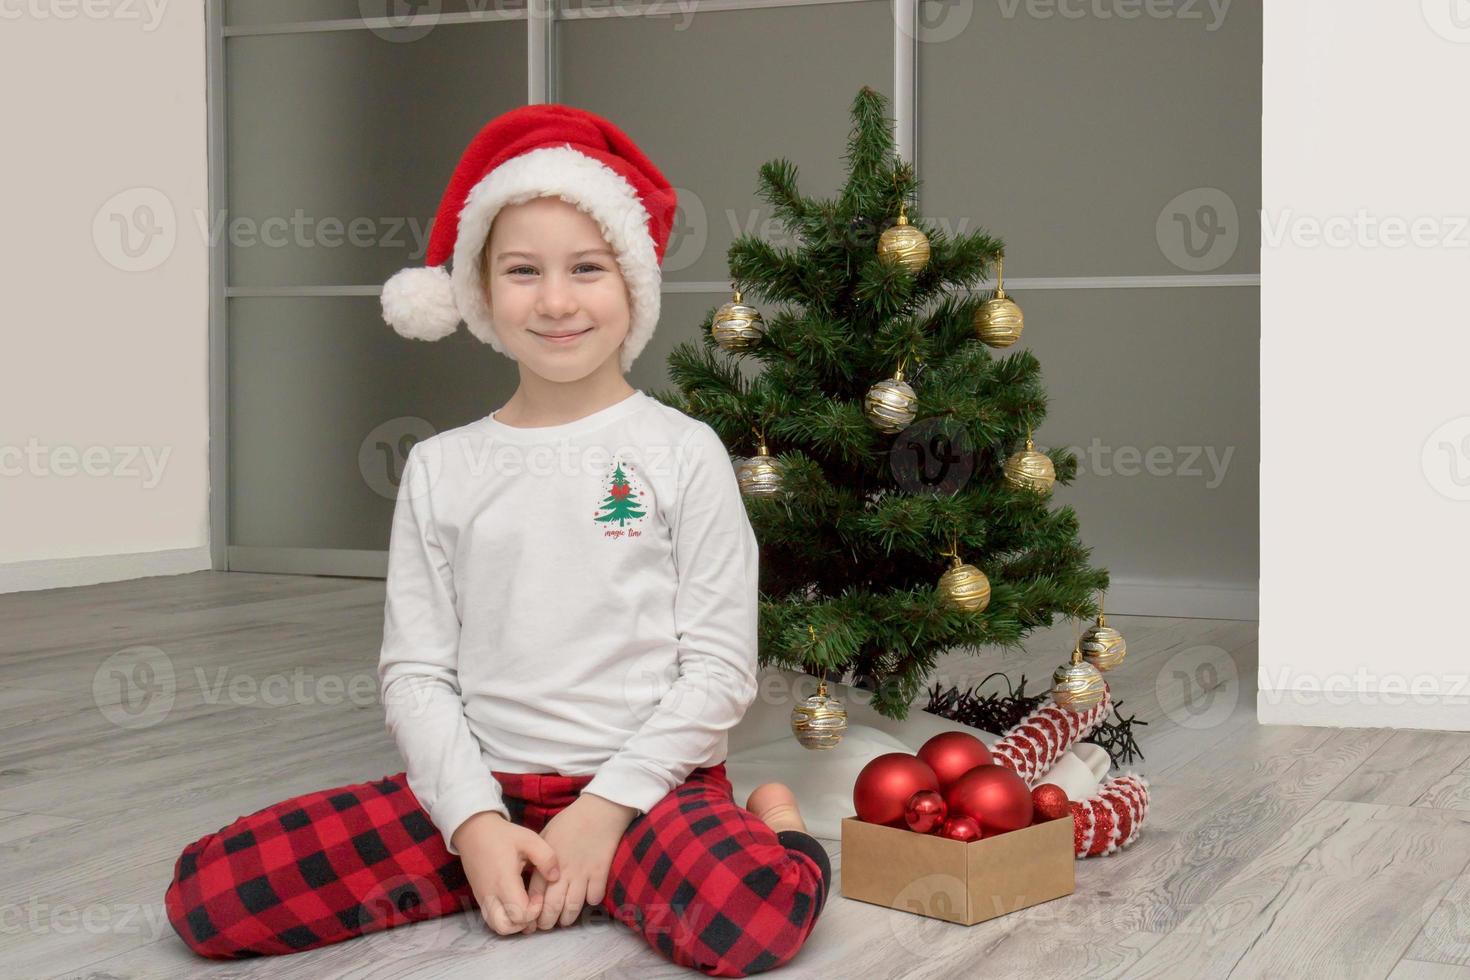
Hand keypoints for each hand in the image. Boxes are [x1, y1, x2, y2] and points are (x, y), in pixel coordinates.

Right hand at [451, 811, 561, 935]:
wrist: (473, 832)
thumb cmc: (503, 836)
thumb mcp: (529, 839)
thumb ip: (547, 858)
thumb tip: (556, 878)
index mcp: (504, 881)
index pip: (520, 914)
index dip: (535, 910)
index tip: (539, 895)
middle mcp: (491, 895)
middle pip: (507, 927)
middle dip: (525, 922)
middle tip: (534, 905)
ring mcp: (483, 899)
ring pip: (497, 927)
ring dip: (515, 924)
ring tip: (526, 907)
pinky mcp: (480, 899)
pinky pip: (492, 919)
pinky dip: (505, 919)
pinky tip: (516, 904)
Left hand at [525, 792, 637, 931]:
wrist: (599, 811)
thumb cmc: (570, 821)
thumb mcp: (546, 836)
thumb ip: (538, 858)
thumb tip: (530, 875)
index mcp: (546, 863)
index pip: (535, 896)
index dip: (532, 911)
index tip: (532, 918)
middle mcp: (563, 872)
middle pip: (552, 907)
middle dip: (547, 922)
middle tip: (547, 924)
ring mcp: (583, 874)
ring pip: (572, 908)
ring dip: (567, 918)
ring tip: (564, 919)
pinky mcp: (600, 874)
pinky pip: (595, 898)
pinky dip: (590, 901)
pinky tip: (586, 898)